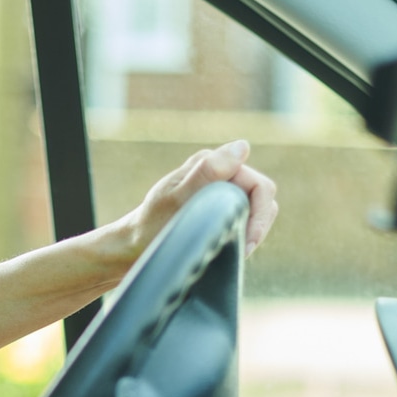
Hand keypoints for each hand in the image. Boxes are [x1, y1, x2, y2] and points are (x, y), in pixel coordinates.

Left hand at [113, 139, 279, 266]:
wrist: (133, 246)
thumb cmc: (151, 225)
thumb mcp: (177, 199)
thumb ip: (208, 172)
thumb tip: (242, 147)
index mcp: (210, 163)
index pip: (259, 186)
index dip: (259, 215)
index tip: (246, 241)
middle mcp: (218, 172)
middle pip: (262, 196)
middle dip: (257, 224)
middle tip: (242, 249)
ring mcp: (220, 189)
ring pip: (258, 208)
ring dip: (252, 229)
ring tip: (234, 249)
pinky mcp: (219, 206)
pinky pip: (247, 216)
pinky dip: (244, 233)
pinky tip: (230, 246)